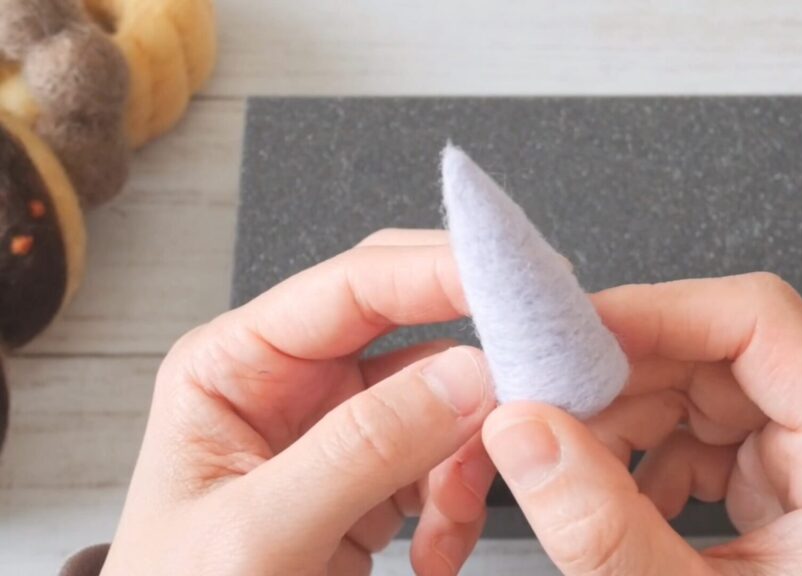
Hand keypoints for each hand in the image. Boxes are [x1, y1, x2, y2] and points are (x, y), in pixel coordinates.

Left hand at [102, 230, 496, 574]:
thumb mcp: (260, 533)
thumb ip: (361, 450)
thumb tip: (465, 378)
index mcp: (237, 362)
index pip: (352, 285)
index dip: (440, 270)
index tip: (516, 282)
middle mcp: (294, 381)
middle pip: (414, 329)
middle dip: (474, 368)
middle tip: (529, 390)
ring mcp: (340, 429)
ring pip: (447, 400)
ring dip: (468, 458)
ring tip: (451, 520)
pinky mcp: (375, 476)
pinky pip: (450, 459)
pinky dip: (461, 503)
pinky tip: (437, 550)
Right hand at [481, 273, 801, 575]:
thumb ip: (604, 528)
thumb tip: (522, 432)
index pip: (760, 322)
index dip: (657, 313)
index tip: (568, 337)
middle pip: (717, 350)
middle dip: (618, 375)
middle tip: (538, 404)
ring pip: (695, 385)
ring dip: (618, 418)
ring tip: (568, 468)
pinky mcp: (776, 481)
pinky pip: (693, 431)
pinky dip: (636, 456)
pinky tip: (612, 501)